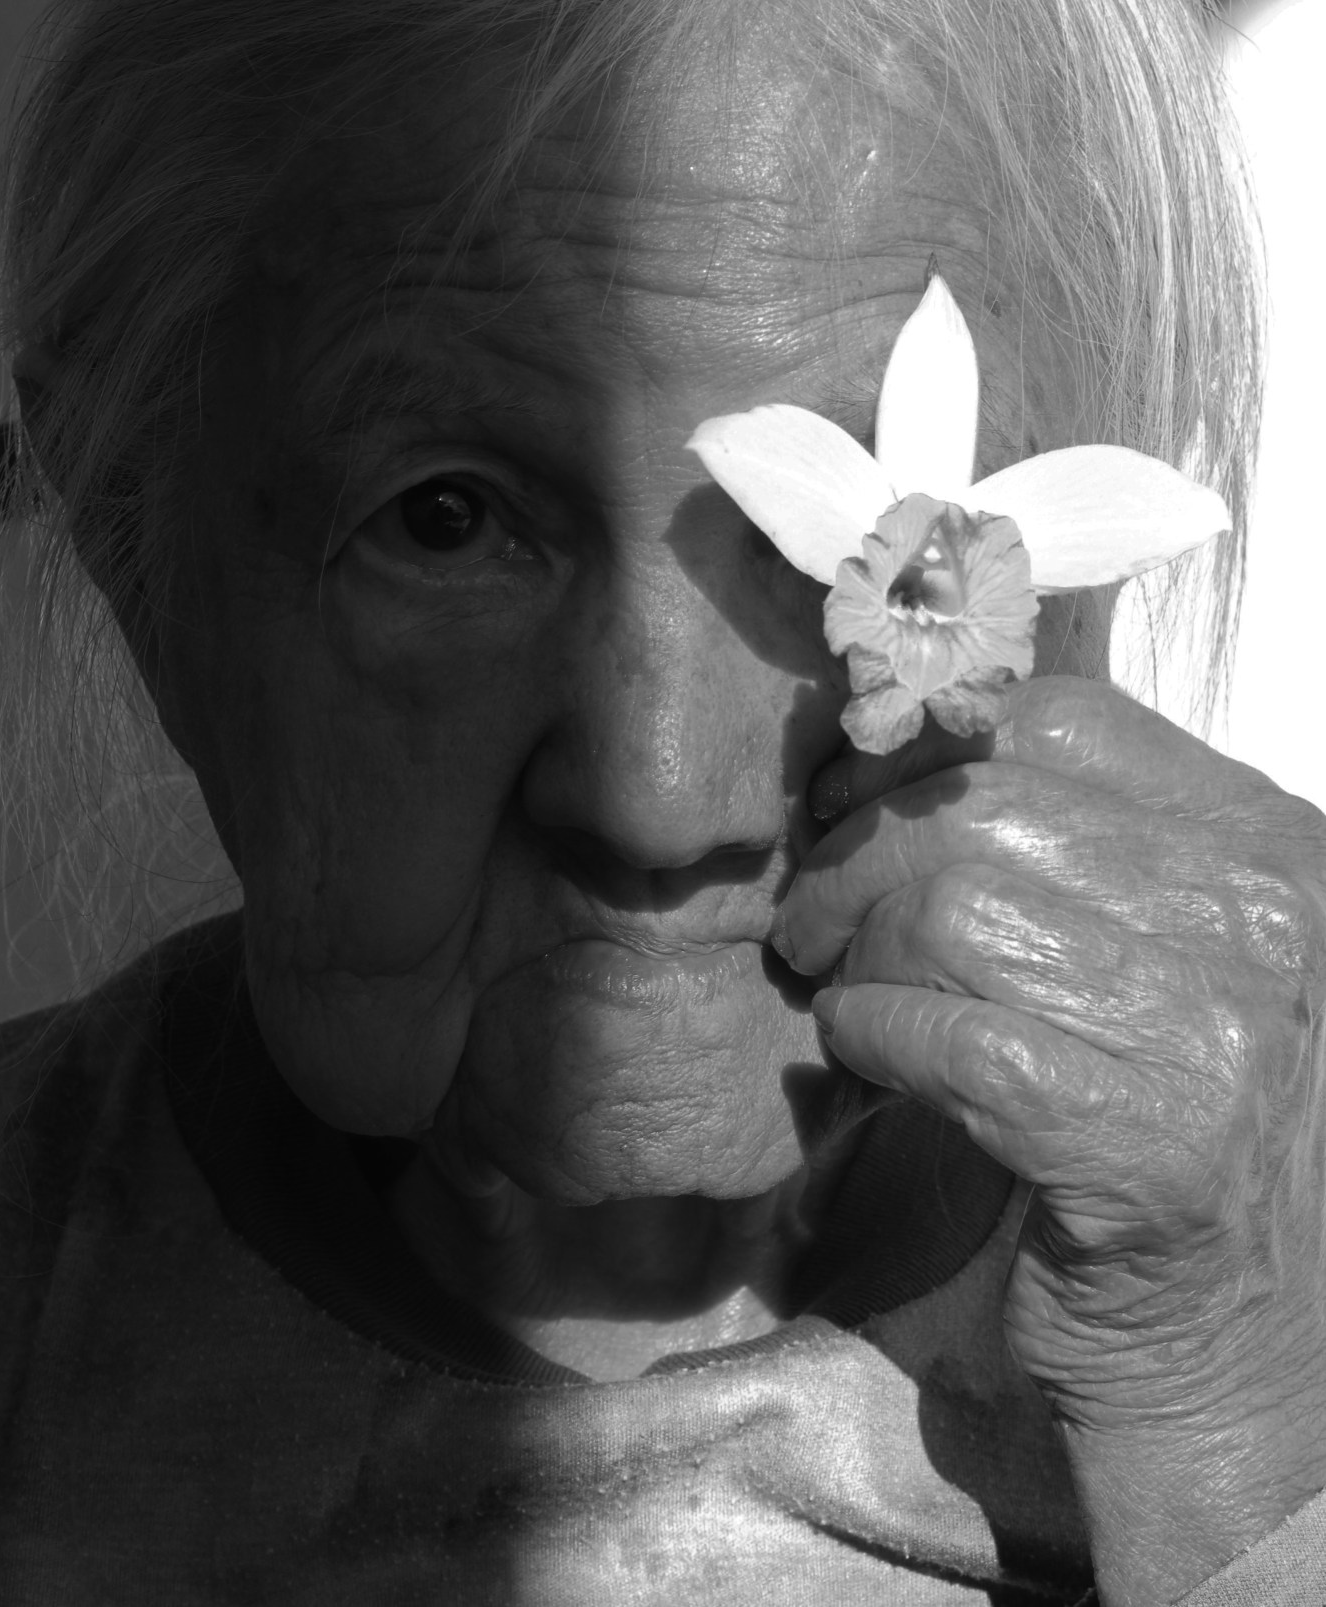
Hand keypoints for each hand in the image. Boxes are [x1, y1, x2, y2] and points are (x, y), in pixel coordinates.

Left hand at [781, 677, 1325, 1605]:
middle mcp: (1264, 916)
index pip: (1062, 718)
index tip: (851, 803)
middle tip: (811, 917)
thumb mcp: (1159, 958)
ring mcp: (1214, 1027)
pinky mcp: (1140, 1140)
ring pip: (950, 905)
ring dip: (856, 951)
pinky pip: (940, 1031)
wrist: (1244, 1364)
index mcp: (1270, 846)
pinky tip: (865, 1063)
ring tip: (839, 994)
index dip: (925, 751)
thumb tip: (892, 753)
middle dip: (859, 853)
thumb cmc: (1177, 1138)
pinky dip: (869, 1037)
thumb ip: (1074, 848)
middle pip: (986, 803)